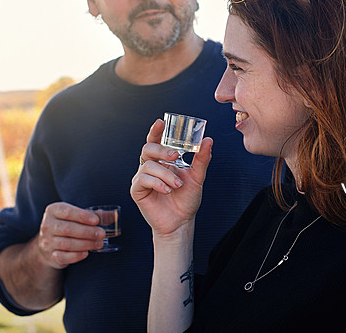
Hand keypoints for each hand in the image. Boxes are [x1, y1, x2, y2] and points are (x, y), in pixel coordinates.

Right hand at [35, 202, 104, 268]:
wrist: (49, 243)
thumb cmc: (67, 225)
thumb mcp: (77, 216)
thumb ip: (95, 215)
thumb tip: (115, 215)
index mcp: (53, 210)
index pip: (67, 212)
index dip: (82, 216)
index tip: (96, 221)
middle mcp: (47, 225)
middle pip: (68, 229)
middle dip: (88, 232)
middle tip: (102, 234)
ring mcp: (46, 241)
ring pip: (67, 243)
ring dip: (86, 244)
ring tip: (99, 243)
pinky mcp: (50, 255)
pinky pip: (63, 257)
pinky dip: (76, 255)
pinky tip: (86, 252)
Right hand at [130, 119, 212, 236]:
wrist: (181, 222)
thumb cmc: (186, 200)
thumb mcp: (197, 178)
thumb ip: (201, 159)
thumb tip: (208, 140)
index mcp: (162, 161)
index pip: (156, 141)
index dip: (156, 131)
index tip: (161, 122)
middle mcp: (150, 166)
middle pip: (148, 148)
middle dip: (161, 149)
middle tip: (175, 155)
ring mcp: (142, 178)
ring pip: (148, 165)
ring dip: (165, 174)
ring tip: (177, 186)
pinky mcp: (137, 190)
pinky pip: (143, 179)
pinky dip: (157, 183)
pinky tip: (167, 190)